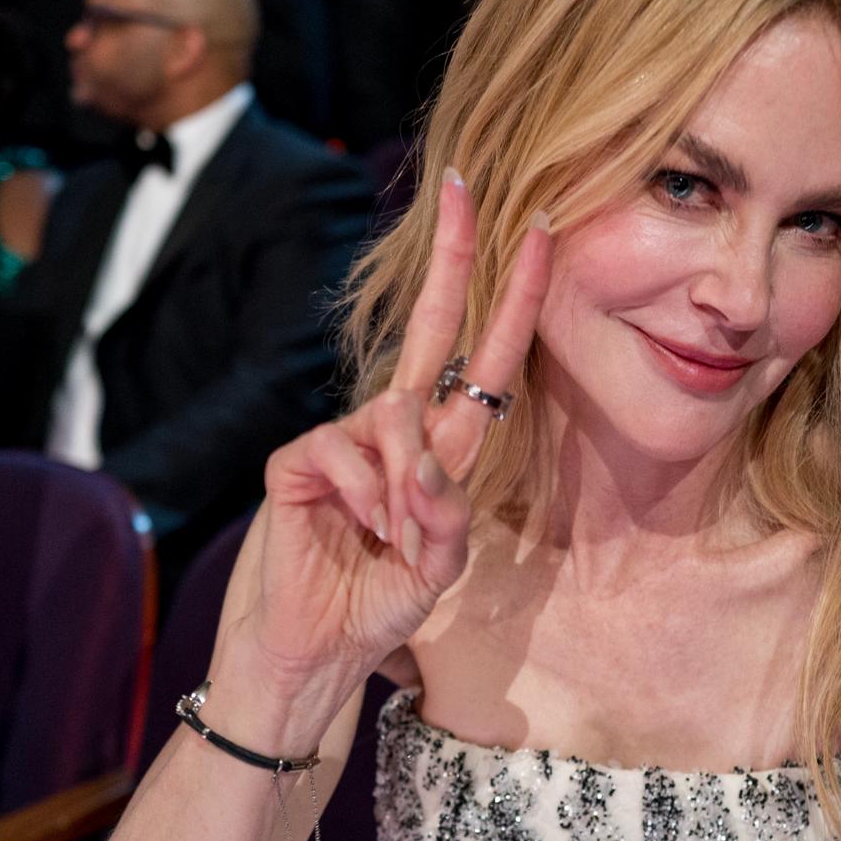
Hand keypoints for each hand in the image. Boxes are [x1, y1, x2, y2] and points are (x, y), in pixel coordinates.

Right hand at [209, 174, 550, 742]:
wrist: (316, 651)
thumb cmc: (378, 605)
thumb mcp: (435, 569)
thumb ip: (444, 518)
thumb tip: (424, 465)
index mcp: (443, 450)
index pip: (484, 363)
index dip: (512, 301)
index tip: (540, 236)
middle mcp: (397, 431)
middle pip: (430, 330)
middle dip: (453, 260)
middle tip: (466, 189)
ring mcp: (346, 440)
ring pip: (395, 419)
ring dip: (410, 488)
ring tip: (398, 541)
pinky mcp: (300, 460)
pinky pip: (347, 454)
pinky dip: (368, 499)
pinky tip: (360, 534)